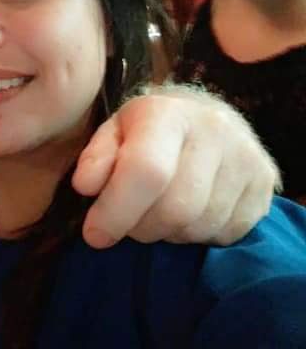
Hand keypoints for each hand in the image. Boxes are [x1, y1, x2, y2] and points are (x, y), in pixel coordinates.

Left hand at [72, 83, 279, 248]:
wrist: (202, 115)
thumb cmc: (146, 128)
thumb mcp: (114, 131)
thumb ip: (96, 157)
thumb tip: (85, 186)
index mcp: (167, 113)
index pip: (146, 170)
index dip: (116, 211)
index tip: (93, 234)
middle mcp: (214, 131)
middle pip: (175, 208)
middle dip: (139, 227)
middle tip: (126, 220)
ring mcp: (246, 158)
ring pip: (198, 226)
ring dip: (166, 233)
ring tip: (155, 212)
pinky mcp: (264, 185)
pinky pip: (224, 233)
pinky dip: (195, 235)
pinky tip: (184, 214)